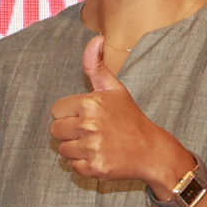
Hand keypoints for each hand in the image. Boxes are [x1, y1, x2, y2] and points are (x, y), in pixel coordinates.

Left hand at [47, 32, 188, 191]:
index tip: (85, 116)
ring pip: (63, 149)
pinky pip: (74, 166)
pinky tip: (100, 156)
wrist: (151, 150)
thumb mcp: (115, 89)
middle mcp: (88, 125)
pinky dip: (85, 164)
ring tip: (96, 144)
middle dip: (69, 131)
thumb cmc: (130, 118)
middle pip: (55, 131)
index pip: (56, 110)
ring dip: (76, 149)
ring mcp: (92, 148)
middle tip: (90, 132)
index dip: (69, 114)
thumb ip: (96, 66)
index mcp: (90, 103)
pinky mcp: (95, 168)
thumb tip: (96, 39)